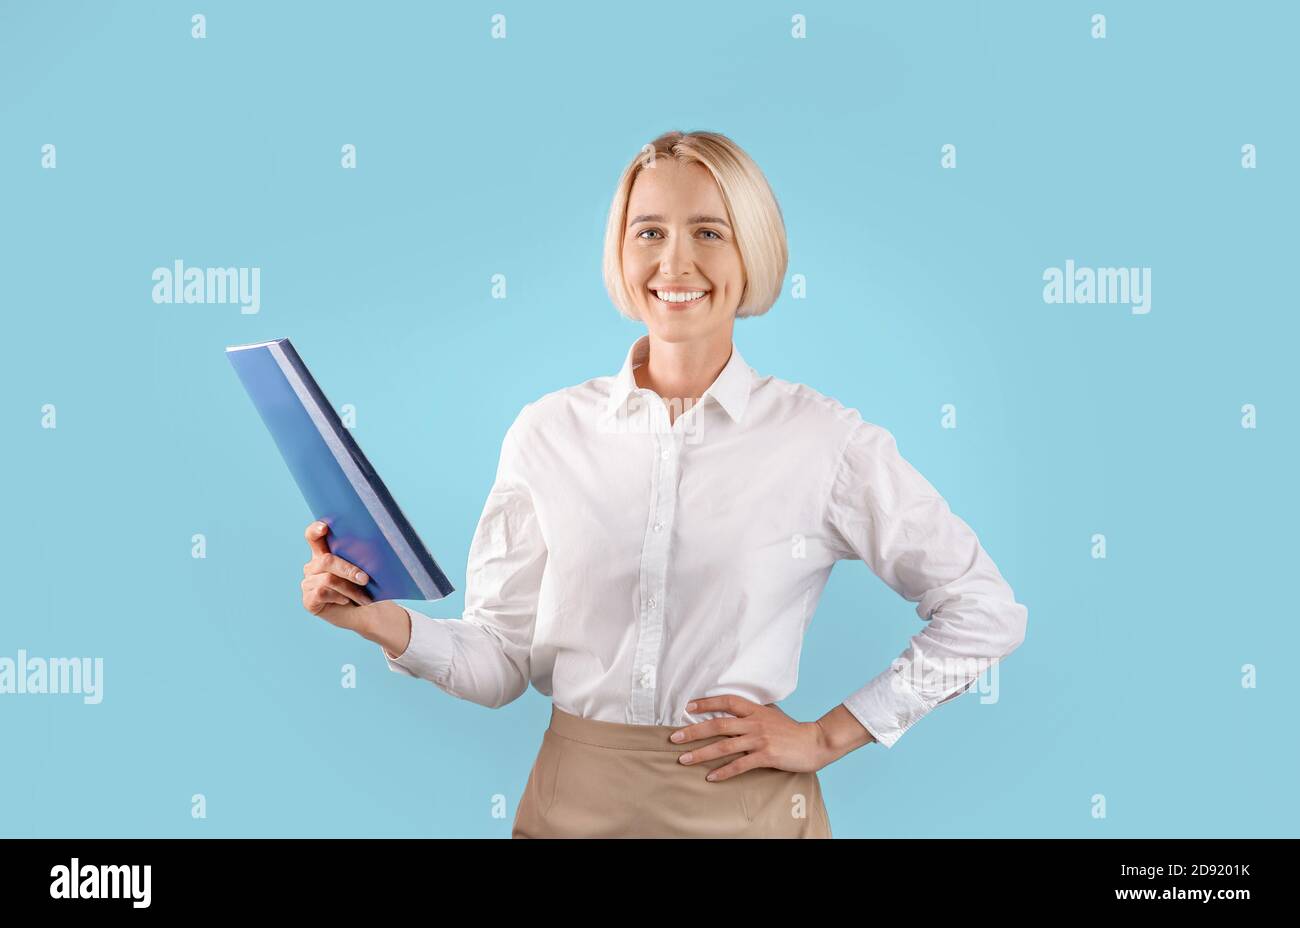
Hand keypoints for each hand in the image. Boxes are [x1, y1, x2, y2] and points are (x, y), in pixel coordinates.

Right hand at [300, 520, 373, 631]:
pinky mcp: (308, 600)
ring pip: (328, 579)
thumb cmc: (366, 587)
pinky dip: (339, 597)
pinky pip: (322, 593)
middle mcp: (312, 566)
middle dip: (348, 569)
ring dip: (349, 588)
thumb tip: (371, 543)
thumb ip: (360, 556)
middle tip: (366, 579)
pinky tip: (347, 601)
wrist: (367, 612)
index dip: (315, 530)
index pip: (313, 536)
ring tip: (364, 597)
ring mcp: (308, 583)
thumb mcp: (364, 568)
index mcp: (323, 553)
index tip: (325, 527)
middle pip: (326, 560)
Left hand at [668, 694, 834, 781]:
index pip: (726, 701)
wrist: (815, 742)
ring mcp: (759, 739)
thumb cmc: (792, 730)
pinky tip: (711, 776)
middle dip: (693, 731)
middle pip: (718, 725)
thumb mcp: (772, 715)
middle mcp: (754, 723)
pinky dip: (724, 771)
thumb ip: (754, 713)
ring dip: (701, 753)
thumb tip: (735, 712)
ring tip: (684, 759)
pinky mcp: (766, 756)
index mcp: (755, 710)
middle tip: (674, 738)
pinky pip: (740, 765)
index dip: (706, 703)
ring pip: (724, 746)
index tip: (688, 706)